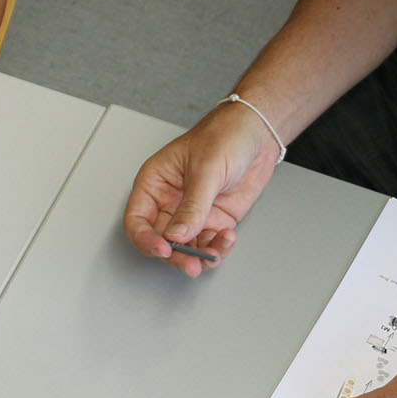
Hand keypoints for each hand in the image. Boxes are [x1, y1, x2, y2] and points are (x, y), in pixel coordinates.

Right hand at [122, 103, 281, 275]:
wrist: (258, 133)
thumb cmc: (225, 135)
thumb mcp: (205, 169)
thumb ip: (192, 206)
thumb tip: (177, 236)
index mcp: (155, 183)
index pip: (137, 219)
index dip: (146, 239)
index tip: (164, 249)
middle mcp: (170, 201)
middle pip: (161, 240)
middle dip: (176, 256)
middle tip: (191, 264)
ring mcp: (193, 212)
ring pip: (186, 247)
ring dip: (200, 255)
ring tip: (216, 251)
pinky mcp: (214, 219)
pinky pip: (209, 243)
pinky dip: (218, 249)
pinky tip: (227, 239)